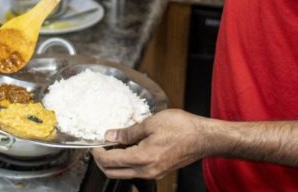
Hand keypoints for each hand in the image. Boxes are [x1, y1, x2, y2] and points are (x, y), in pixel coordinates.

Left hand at [91, 109, 208, 180]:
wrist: (203, 138)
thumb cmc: (182, 128)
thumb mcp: (151, 123)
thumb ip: (128, 131)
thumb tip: (111, 135)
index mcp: (142, 158)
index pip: (110, 161)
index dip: (97, 152)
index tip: (94, 143)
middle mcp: (146, 171)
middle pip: (113, 173)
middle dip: (101, 161)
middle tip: (99, 147)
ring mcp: (153, 174)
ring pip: (124, 174)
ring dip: (114, 163)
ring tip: (113, 145)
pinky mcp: (159, 172)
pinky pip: (136, 172)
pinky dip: (126, 163)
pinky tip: (128, 148)